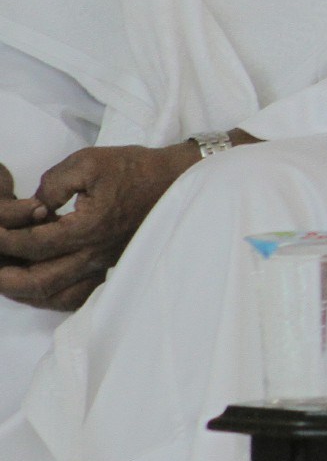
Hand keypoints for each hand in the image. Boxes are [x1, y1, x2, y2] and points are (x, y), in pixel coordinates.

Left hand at [0, 142, 205, 310]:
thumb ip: (53, 183)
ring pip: (55, 295)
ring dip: (24, 292)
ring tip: (7, 280)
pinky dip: (50, 298)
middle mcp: (94, 255)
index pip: (33, 244)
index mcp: (87, 228)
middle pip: (38, 282)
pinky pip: (75, 296)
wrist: (176, 182)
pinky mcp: (110, 268)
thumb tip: (34, 206)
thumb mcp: (89, 162)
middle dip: (5, 278)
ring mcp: (103, 266)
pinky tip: (38, 287)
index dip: (4, 240)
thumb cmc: (134, 170)